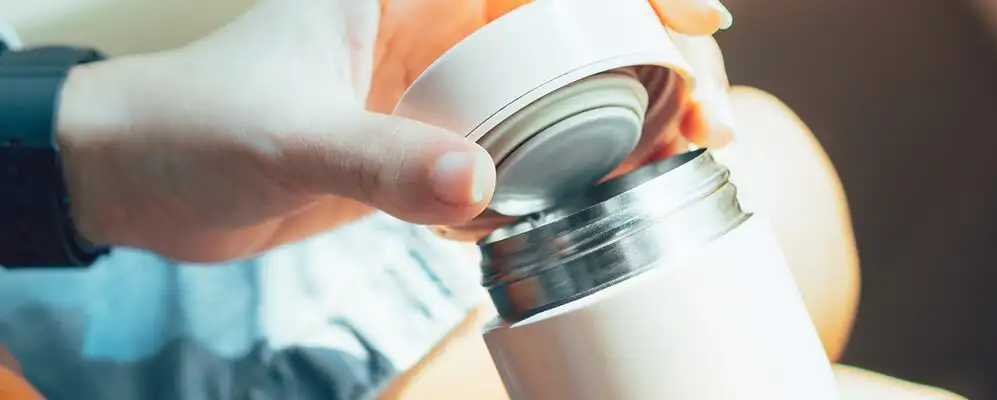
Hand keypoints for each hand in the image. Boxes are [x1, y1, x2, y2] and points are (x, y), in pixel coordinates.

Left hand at [55, 0, 733, 261]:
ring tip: (679, 160)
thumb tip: (481, 183)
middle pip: (576, 24)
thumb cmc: (192, 124)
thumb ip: (379, 158)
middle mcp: (436, 27)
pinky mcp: (434, 139)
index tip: (701, 19)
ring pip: (562, 85)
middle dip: (654, 61)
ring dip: (626, 120)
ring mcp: (441, 84)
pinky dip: (566, 172)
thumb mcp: (285, 137)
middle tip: (704, 118)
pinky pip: (523, 146)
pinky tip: (596, 198)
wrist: (146, 181)